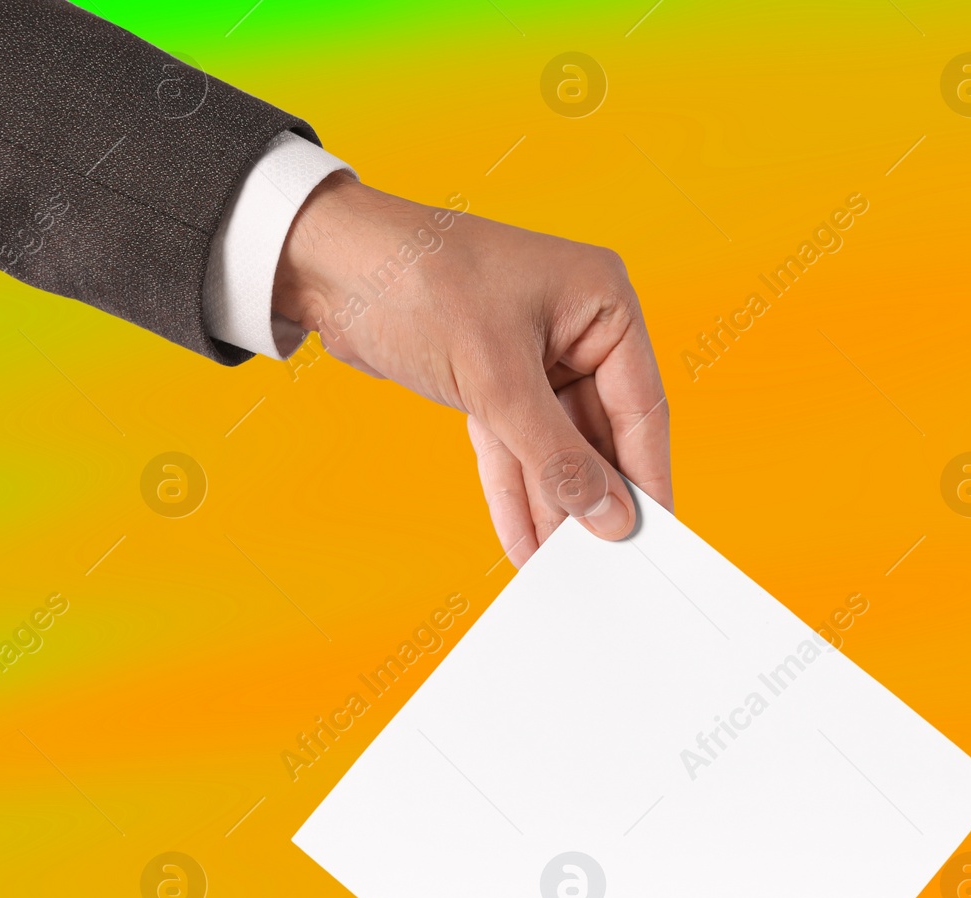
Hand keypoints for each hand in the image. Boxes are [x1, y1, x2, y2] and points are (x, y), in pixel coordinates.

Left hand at [273, 173, 670, 566]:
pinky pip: (514, 446)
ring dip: (551, 505)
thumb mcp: (496, 379)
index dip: (645, 477)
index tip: (651, 536)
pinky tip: (523, 539)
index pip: (641, 407)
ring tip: (558, 564)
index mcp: (601, 302)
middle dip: (589, 498)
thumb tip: (608, 516)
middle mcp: (576, 327)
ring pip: (553, 447)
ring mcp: (535, 355)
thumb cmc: (414, 280)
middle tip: (601, 562)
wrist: (319, 260)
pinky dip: (514, 489)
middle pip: (598, 434)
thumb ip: (556, 455)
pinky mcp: (491, 380)